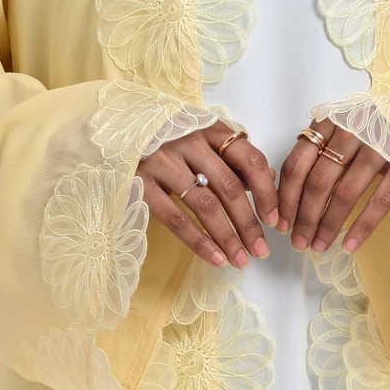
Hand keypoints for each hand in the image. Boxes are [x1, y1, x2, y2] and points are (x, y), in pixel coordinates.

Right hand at [135, 121, 279, 270]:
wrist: (115, 130)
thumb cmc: (166, 138)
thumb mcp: (201, 139)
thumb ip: (232, 158)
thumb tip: (269, 181)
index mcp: (209, 129)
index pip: (250, 159)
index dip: (267, 192)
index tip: (275, 220)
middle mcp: (189, 142)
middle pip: (230, 187)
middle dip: (249, 224)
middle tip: (261, 251)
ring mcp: (163, 162)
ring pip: (206, 205)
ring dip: (227, 237)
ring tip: (240, 260)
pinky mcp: (141, 182)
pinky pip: (176, 218)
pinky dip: (199, 241)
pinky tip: (214, 258)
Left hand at [276, 117, 389, 258]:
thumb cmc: (372, 124)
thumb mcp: (339, 128)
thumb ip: (315, 150)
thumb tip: (287, 195)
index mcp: (329, 123)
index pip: (298, 165)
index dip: (286, 198)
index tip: (280, 224)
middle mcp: (351, 132)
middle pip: (318, 182)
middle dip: (305, 218)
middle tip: (298, 242)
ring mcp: (379, 147)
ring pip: (346, 193)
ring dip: (329, 225)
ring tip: (319, 246)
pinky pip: (380, 200)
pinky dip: (363, 226)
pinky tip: (349, 245)